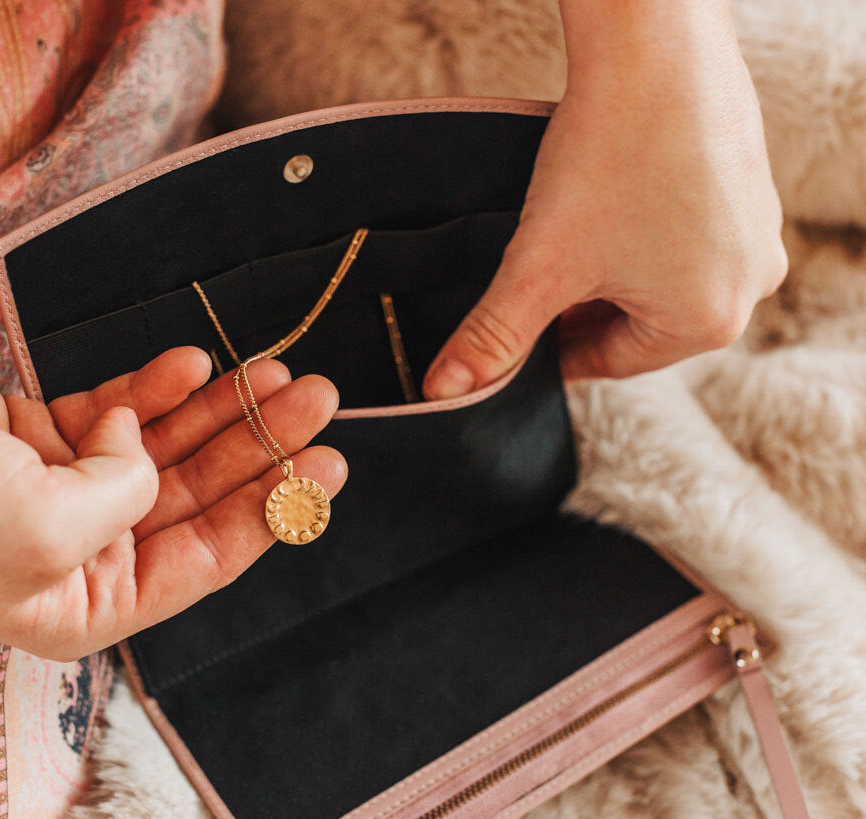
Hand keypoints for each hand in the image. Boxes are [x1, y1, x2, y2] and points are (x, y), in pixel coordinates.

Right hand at [0, 348, 345, 659]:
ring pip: (164, 450)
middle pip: (197, 497)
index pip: (207, 559)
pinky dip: (152, 388)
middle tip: (320, 400)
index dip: (275, 511)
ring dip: (218, 410)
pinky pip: (113, 412)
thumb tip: (146, 453)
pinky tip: (193, 362)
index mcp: (89, 606)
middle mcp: (85, 555)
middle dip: (258, 447)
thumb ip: (122, 497)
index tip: (331, 469)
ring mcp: (64, 493)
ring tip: (275, 373)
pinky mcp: (39, 438)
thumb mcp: (40, 528)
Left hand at [422, 0, 787, 395]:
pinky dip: (638, 232)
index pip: (608, 362)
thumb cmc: (608, 156)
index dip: (552, 354)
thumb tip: (445, 393)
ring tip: (566, 240)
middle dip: (580, 311)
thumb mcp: (540, 265)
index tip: (517, 340)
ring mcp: (758, 233)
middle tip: (534, 285)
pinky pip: (682, 235)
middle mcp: (750, 285)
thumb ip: (493, 336)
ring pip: (655, 279)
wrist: (654, 42)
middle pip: (634, 323)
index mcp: (709, 322)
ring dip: (606, 271)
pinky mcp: (752, 188)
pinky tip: (606, 206)